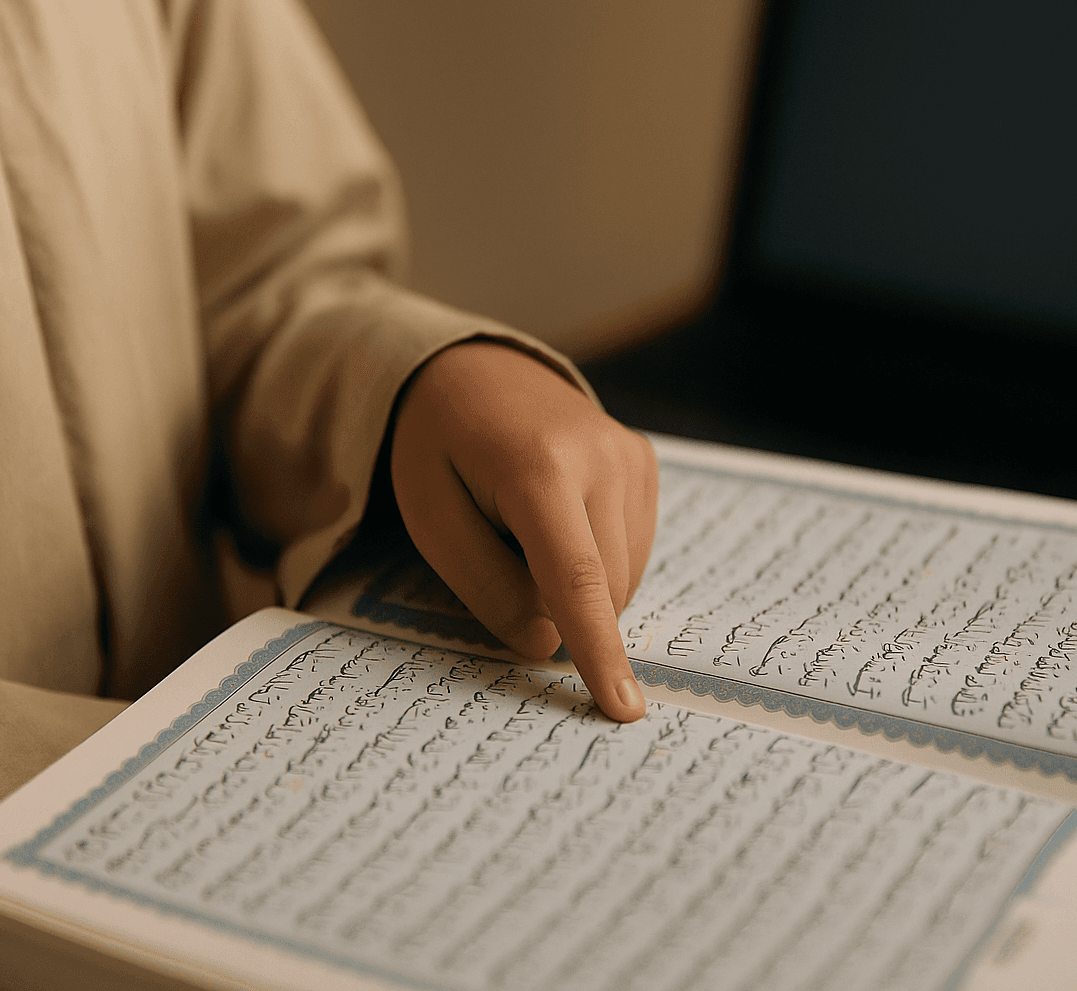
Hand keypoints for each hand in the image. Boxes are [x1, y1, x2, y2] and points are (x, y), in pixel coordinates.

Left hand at [389, 340, 656, 720]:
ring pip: (624, 575)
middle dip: (560, 612)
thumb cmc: (439, 449)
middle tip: (501, 567)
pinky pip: (634, 549)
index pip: (577, 579)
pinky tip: (558, 525)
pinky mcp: (644, 461)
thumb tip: (546, 644)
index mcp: (539, 469)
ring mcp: (631, 456)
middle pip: (602, 588)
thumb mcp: (432, 520)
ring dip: (578, 587)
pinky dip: (597, 562)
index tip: (623, 708)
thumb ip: (486, 587)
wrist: (472, 369)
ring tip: (525, 532)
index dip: (597, 650)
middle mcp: (601, 458)